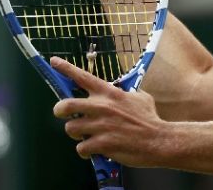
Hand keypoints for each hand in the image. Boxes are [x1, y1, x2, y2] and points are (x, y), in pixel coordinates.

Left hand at [51, 56, 165, 166]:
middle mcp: (101, 107)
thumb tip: (120, 93)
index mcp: (110, 93)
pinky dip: (86, 151)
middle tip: (65, 115)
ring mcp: (100, 126)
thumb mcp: (140, 97)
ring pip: (70, 128)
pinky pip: (81, 148)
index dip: (65, 68)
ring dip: (77, 134)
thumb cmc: (149, 118)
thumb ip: (124, 94)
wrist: (158, 140)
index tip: (54, 62)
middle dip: (60, 111)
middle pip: (65, 105)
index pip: (83, 77)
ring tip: (87, 136)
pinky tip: (95, 150)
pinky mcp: (101, 144)